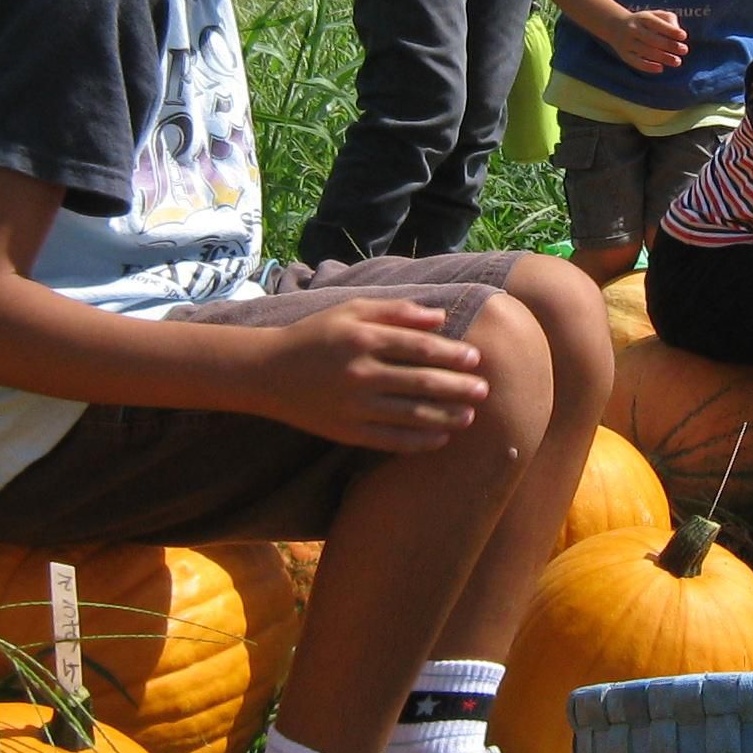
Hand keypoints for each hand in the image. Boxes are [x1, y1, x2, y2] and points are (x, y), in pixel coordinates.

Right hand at [259, 300, 490, 451]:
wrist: (267, 373)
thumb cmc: (316, 335)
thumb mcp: (351, 311)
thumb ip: (396, 311)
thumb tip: (440, 317)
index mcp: (363, 339)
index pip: (419, 348)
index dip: (452, 354)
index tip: (476, 358)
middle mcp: (360, 373)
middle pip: (420, 382)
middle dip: (457, 388)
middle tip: (485, 390)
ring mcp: (353, 406)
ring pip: (410, 415)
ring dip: (445, 417)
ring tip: (470, 417)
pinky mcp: (346, 432)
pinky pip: (390, 440)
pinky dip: (419, 441)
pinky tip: (440, 438)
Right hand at [610, 6, 687, 72]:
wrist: (616, 26)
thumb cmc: (645, 21)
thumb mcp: (656, 15)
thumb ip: (669, 19)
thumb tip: (678, 32)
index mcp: (642, 18)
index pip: (657, 24)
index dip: (670, 30)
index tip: (683, 36)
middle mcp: (633, 29)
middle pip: (652, 39)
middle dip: (669, 45)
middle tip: (684, 50)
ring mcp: (627, 42)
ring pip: (646, 51)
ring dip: (663, 57)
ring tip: (678, 62)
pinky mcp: (625, 55)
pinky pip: (636, 62)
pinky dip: (648, 67)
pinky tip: (661, 69)